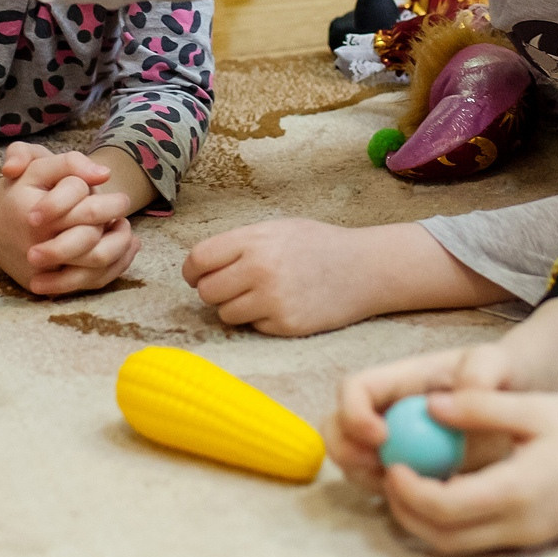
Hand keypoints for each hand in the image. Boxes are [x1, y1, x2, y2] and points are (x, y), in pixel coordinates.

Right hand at [0, 145, 138, 294]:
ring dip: (118, 251)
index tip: (123, 199)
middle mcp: (38, 249)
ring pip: (94, 270)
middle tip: (124, 218)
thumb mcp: (36, 165)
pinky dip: (110, 268)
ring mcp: (41, 271)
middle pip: (95, 249)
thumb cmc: (16, 189)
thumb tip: (104, 174)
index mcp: (38, 217)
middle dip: (119, 233)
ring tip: (125, 233)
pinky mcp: (43, 284)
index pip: (89, 214)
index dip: (114, 205)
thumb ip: (69, 163)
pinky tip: (120, 251)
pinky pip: (86, 283)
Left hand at [184, 219, 396, 337]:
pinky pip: (252, 326)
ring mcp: (273, 300)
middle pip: (206, 291)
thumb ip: (239, 244)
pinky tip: (282, 305)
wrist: (365, 268)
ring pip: (224, 313)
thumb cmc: (318, 245)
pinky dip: (260, 320)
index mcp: (254, 241)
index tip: (196, 276)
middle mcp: (260, 270)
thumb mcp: (277, 229)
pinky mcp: (286, 325)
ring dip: (234, 307)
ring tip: (259, 295)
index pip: (199, 260)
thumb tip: (199, 265)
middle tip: (231, 287)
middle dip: (213, 290)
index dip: (192, 271)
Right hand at [327, 339, 519, 490]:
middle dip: (346, 450)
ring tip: (406, 483)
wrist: (511, 404)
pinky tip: (423, 498)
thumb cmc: (498, 376)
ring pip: (351, 462)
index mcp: (396, 380)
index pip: (354, 389)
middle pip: (336, 428)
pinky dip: (391, 496)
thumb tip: (444, 404)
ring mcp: (388, 443)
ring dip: (366, 476)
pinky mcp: (402, 471)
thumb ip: (480, 372)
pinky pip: (379, 487)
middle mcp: (382, 411)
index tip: (381, 436)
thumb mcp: (496, 364)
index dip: (354, 413)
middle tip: (379, 467)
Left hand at [380, 390, 557, 554]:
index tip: (391, 463)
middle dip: (406, 511)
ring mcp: (526, 537)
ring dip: (424, 521)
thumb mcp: (537, 409)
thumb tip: (428, 403)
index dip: (409, 491)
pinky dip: (449, 523)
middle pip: (442, 538)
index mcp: (518, 491)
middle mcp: (519, 525)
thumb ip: (482, 407)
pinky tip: (443, 488)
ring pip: (456, 545)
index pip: (445, 508)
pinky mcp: (531, 537)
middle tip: (389, 474)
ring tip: (409, 480)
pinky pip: (476, 540)